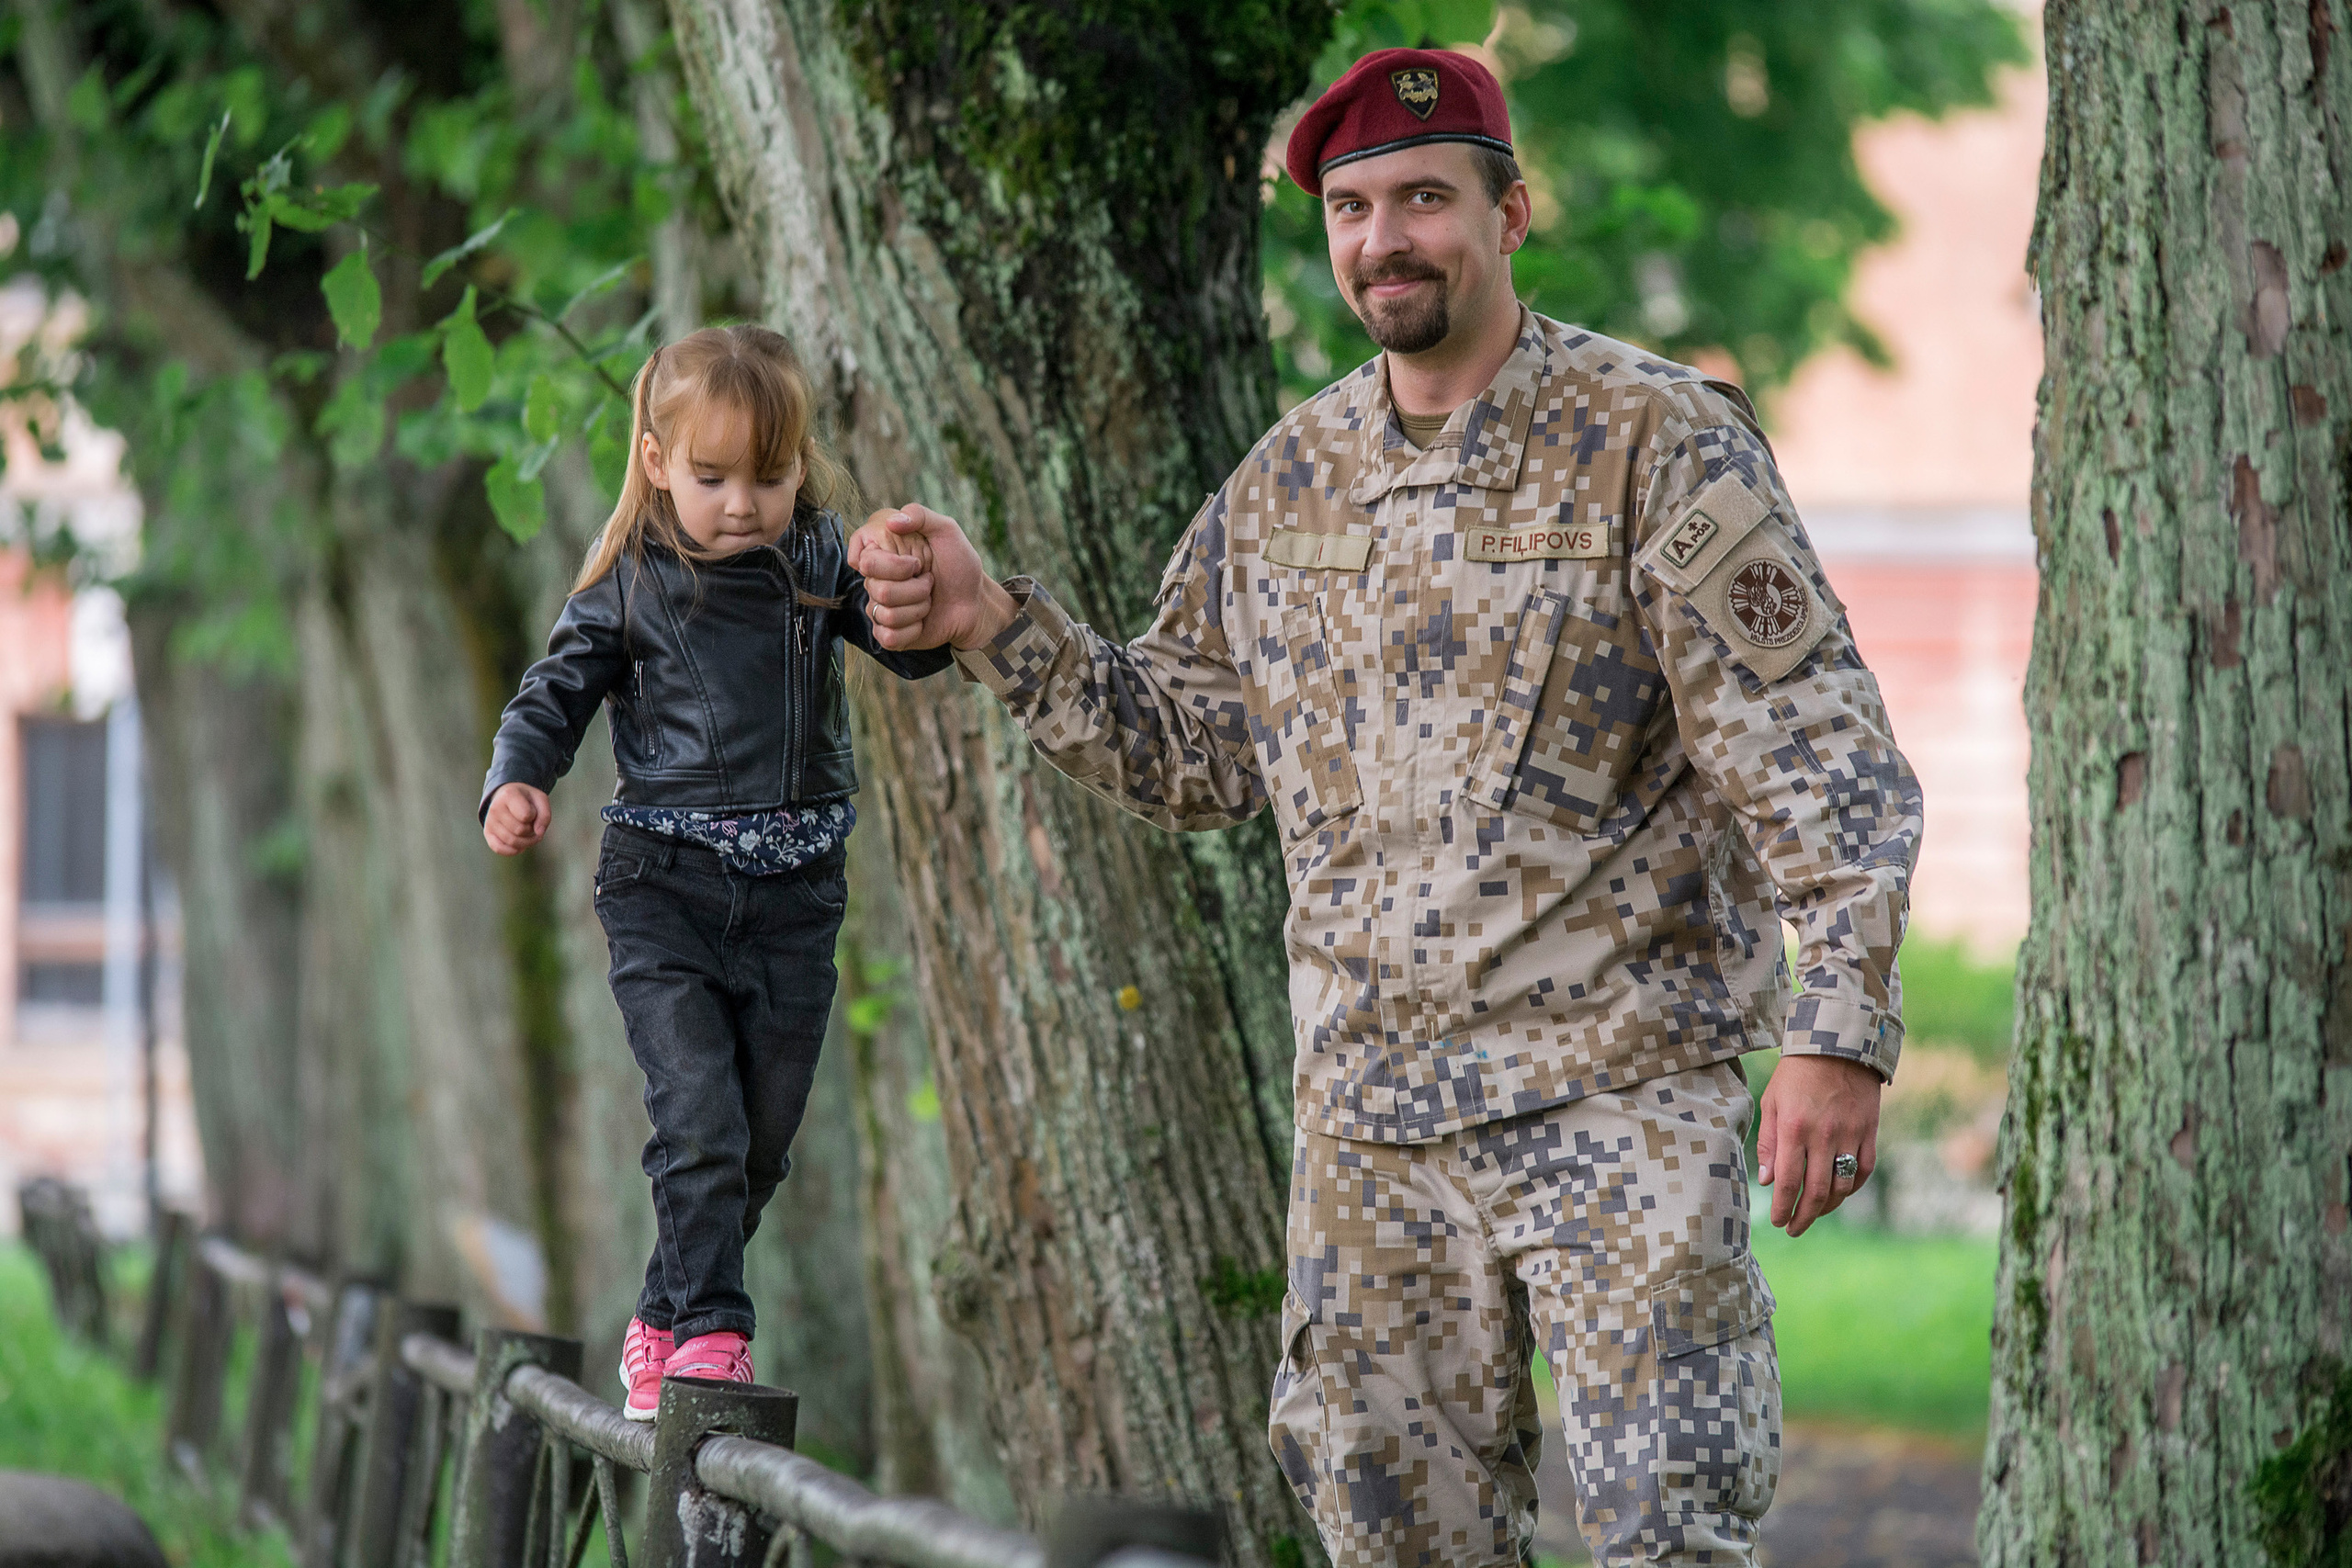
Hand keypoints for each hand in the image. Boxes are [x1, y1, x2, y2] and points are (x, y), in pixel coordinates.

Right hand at [483, 782, 550, 854]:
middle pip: (520, 830)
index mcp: (509, 795)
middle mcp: (495, 808)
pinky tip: (520, 846)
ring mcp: (489, 821)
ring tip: (528, 834)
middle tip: (532, 824)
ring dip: (526, 842)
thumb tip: (539, 833)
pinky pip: (499, 849)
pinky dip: (513, 851)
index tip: (532, 810)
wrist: (508, 796)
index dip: (534, 816)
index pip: (526, 815)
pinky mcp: (487, 832)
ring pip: (512, 842)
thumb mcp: (541, 800)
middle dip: (531, 830)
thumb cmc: (527, 799)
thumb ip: (545, 816)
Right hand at [850, 503, 1018, 651]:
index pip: (863, 560)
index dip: (892, 564)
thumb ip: (920, 515)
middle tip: (929, 581)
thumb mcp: (947, 531)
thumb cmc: (960, 565)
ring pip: (884, 612)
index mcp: (882, 554)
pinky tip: (923, 621)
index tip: (915, 561)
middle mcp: (876, 579)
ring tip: (929, 599)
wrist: (976, 602)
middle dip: (915, 587)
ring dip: (918, 607)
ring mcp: (880, 607)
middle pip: (877, 587)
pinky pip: (888, 635)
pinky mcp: (889, 633)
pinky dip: (913, 629)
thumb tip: (891, 522)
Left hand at [1756, 1054, 1881, 1236]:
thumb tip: (1768, 1181)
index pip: (1788, 1182)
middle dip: (1803, 1217)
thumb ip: (1769, 1143)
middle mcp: (1823, 1136)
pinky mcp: (1869, 1132)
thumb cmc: (1796, 1075)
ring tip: (1813, 1213)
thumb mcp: (1772, 1102)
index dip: (1783, 1208)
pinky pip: (1864, 1171)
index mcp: (1794, 1128)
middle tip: (1793, 1229)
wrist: (1837, 1046)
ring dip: (1828, 1207)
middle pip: (1817, 1192)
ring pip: (1843, 1187)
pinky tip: (1839, 1194)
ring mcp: (1850, 1135)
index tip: (1777, 1222)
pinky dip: (1852, 1188)